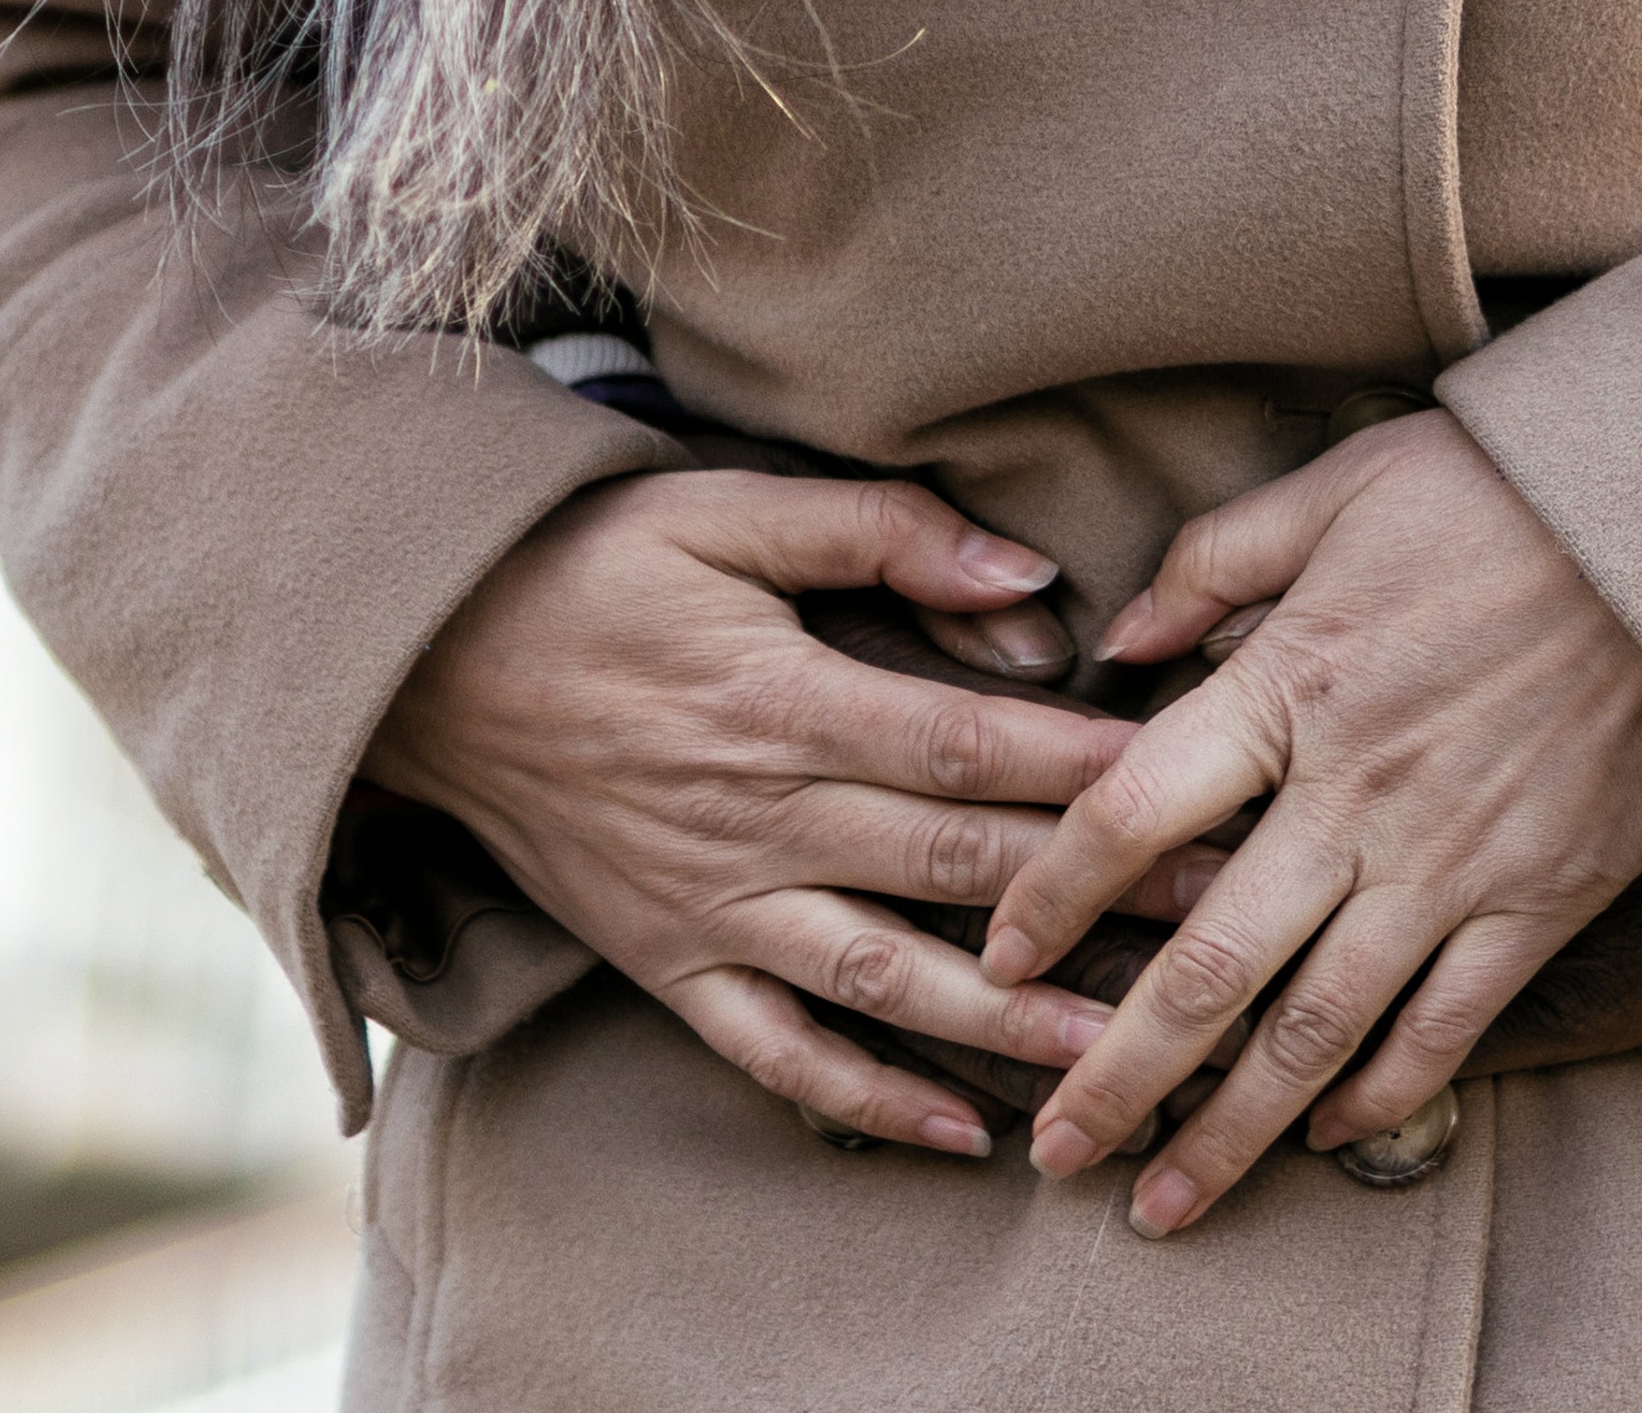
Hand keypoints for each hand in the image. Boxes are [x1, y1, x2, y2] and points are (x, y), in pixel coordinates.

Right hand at [365, 471, 1196, 1155]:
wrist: (427, 664)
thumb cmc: (588, 568)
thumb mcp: (722, 509)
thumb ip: (879, 532)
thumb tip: (1025, 575)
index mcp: (783, 701)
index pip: (966, 747)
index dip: (1083, 772)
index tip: (1194, 787)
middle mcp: (757, 818)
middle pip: (954, 868)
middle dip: (1095, 898)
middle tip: (1214, 921)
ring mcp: (713, 904)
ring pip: (884, 980)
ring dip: (1006, 1022)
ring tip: (1118, 1052)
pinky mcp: (670, 963)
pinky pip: (776, 1053)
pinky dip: (866, 1102)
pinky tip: (961, 1132)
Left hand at [980, 413, 1641, 1232]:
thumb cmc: (1507, 488)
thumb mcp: (1340, 483)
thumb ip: (1213, 563)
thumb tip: (1114, 644)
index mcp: (1289, 687)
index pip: (1129, 815)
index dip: (1049, 896)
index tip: (997, 960)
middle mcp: (1355, 797)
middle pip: (1206, 969)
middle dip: (1116, 1077)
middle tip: (1051, 1152)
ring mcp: (1453, 862)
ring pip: (1316, 1031)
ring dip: (1229, 1131)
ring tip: (1162, 1204)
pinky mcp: (1542, 899)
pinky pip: (1445, 1027)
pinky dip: (1378, 1095)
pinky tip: (1321, 1136)